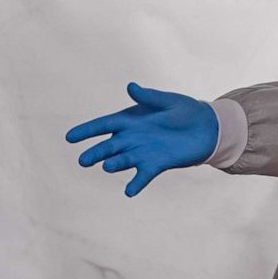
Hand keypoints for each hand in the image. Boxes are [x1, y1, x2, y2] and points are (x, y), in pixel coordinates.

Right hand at [66, 82, 218, 196]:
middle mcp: (133, 137)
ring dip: (115, 164)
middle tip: (83, 160)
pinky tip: (129, 192)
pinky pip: (143, 175)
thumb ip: (149, 97)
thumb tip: (131, 86)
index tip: (69, 138)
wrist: (208, 128)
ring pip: (123, 160)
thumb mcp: (168, 101)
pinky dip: (136, 183)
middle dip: (96, 152)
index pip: (104, 125)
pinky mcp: (156, 164)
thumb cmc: (186, 111)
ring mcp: (143, 152)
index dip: (87, 131)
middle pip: (109, 145)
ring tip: (106, 167)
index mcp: (131, 120)